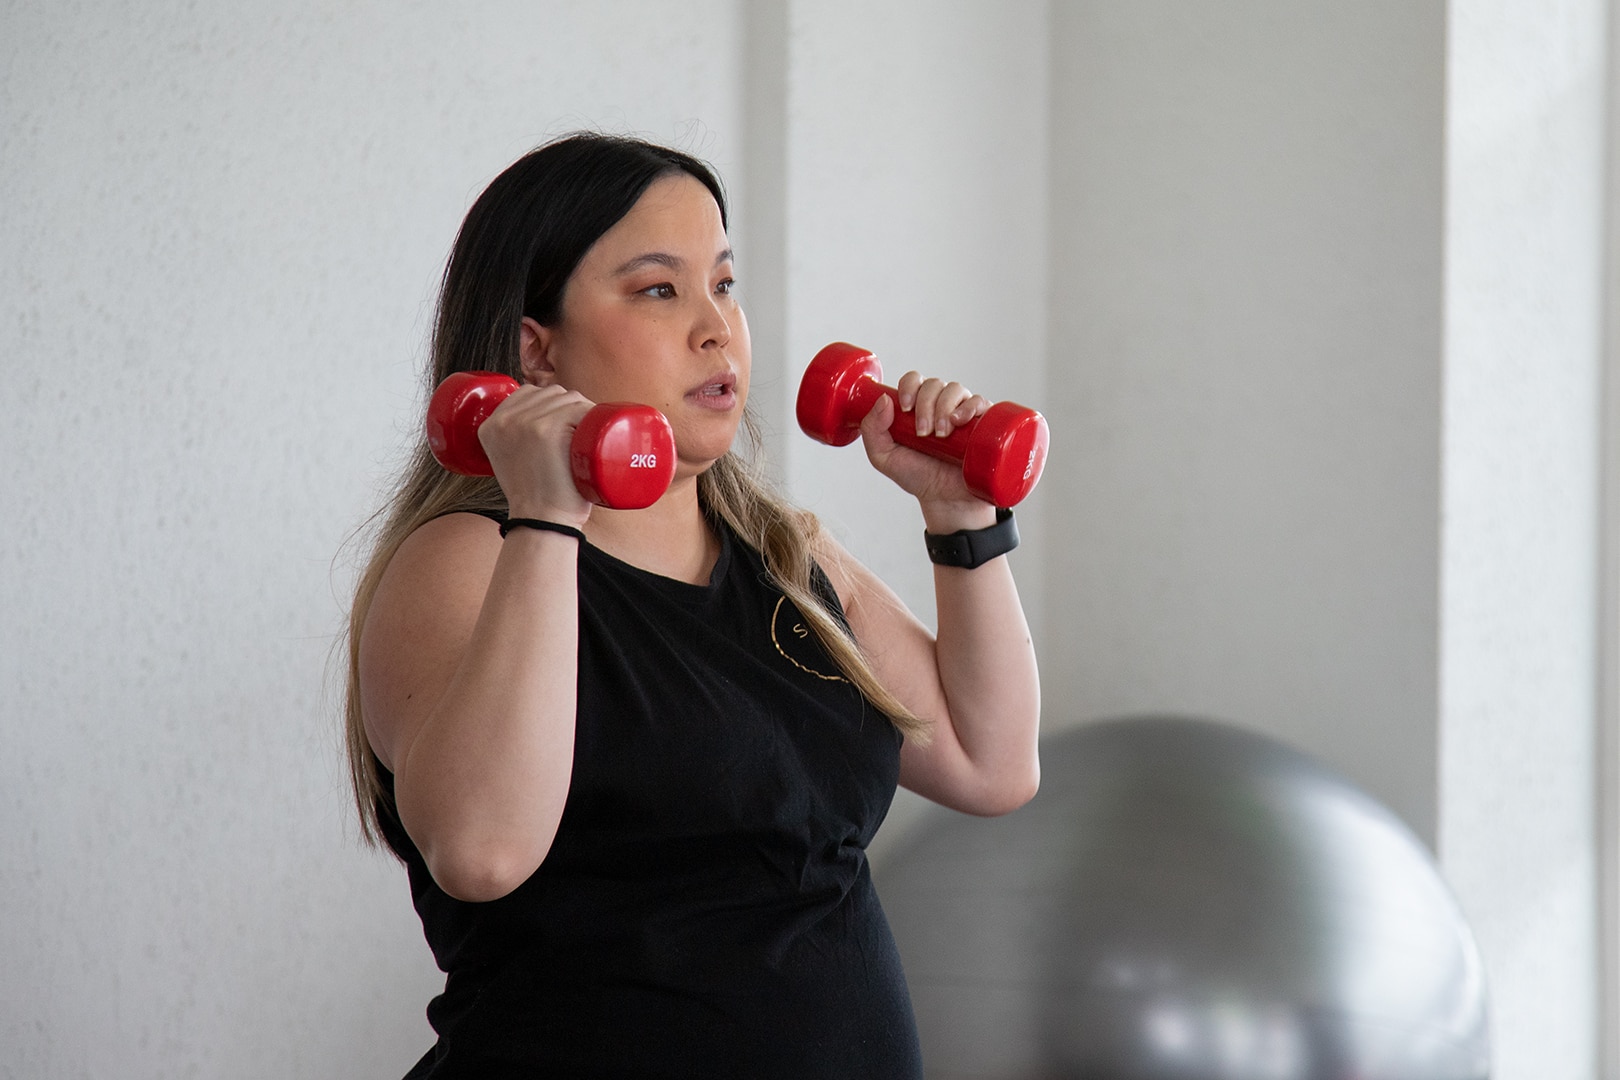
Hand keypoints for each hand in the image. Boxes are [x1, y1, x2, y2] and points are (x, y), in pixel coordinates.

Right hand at [476, 383, 594, 526]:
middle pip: (551, 393)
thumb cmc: (537, 497)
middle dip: (573, 407)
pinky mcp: (546, 430)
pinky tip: (595, 430)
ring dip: (586, 411)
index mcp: (490, 426)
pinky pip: (579, 408)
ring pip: (569, 398)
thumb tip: (542, 428)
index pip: (529, 392)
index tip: (568, 422)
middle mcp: (504, 420)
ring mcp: (525, 423)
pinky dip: (594, 415)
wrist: (542, 522)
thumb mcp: (513, 462)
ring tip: (589, 437)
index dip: (553, 403)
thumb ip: (518, 441)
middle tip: (584, 434)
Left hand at [858, 372, 998, 531]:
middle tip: (923, 433)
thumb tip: (883, 400)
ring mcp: (962, 413)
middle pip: (933, 384)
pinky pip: (979, 401)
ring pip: (955, 389)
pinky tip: (959, 422)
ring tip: (941, 434)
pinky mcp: (982, 423)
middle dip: (925, 405)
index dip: (909, 387)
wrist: (945, 500)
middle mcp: (940, 405)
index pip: (914, 380)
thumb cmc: (918, 476)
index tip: (905, 408)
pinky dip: (968, 406)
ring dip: (944, 407)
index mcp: (917, 407)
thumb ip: (872, 431)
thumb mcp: (884, 458)